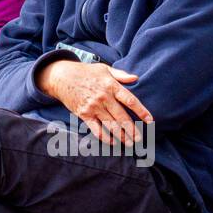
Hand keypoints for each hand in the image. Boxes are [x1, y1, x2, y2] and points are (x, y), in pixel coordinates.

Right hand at [37, 59, 151, 145]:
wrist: (62, 77)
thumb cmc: (86, 72)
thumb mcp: (104, 69)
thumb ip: (121, 75)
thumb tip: (136, 78)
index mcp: (111, 86)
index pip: (130, 100)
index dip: (141, 111)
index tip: (150, 120)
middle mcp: (103, 97)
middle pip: (122, 117)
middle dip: (132, 130)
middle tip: (140, 139)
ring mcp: (93, 107)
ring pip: (110, 125)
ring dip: (121, 136)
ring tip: (129, 143)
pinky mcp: (84, 114)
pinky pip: (96, 129)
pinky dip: (104, 137)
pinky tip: (112, 142)